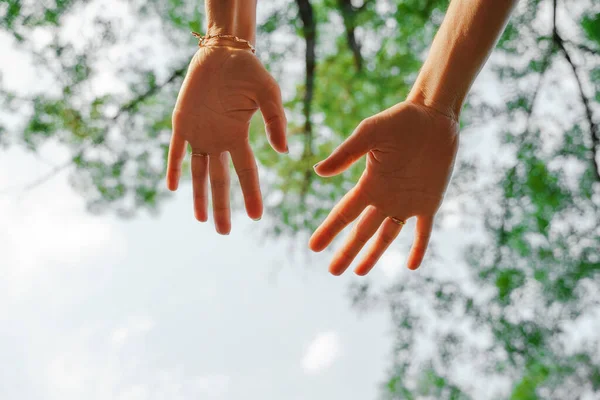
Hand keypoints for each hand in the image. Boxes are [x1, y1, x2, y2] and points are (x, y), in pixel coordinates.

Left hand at [166, 46, 286, 233]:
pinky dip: (173, 167)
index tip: (256, 216)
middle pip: (220, 181)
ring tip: (200, 220)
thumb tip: (283, 150)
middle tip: (224, 232)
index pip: (247, 171)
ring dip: (199, 196)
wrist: (222, 53)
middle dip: (221, 207)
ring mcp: (199, 134)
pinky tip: (173, 187)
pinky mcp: (181, 122)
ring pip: (198, 172)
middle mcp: (219, 141)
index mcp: (239, 137)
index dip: (251, 194)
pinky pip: (176, 150)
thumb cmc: (248, 71)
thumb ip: (275, 120)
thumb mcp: (268, 93)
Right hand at [309, 101, 458, 274]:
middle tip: (333, 272)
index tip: (314, 247)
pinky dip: (419, 248)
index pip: (344, 213)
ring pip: (387, 236)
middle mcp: (385, 198)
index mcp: (369, 184)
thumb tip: (319, 172)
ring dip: (373, 254)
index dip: (329, 231)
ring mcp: (407, 202)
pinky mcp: (429, 201)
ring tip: (359, 272)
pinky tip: (412, 266)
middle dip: (347, 252)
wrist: (433, 116)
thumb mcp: (369, 133)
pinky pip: (424, 231)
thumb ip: (346, 153)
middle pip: (362, 231)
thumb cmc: (400, 120)